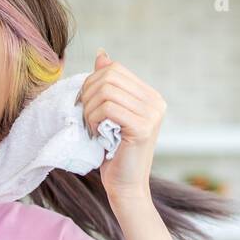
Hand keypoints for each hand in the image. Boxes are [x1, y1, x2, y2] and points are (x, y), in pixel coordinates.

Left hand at [75, 48, 165, 200]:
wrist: (124, 186)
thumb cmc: (113, 152)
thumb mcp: (108, 114)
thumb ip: (107, 85)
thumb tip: (102, 54)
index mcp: (150, 95)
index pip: (114, 69)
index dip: (92, 82)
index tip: (84, 104)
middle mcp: (155, 102)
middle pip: (109, 76)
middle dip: (88, 95)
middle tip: (84, 118)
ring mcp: (152, 114)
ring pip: (106, 92)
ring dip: (89, 110)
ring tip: (91, 128)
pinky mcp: (143, 128)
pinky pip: (108, 109)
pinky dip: (94, 120)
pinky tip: (96, 134)